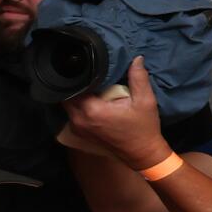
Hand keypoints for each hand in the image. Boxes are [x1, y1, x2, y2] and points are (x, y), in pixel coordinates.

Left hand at [64, 56, 170, 171]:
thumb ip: (138, 78)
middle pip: (67, 95)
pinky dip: (77, 105)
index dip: (80, 74)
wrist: (142, 153)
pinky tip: (90, 98)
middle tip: (89, 73)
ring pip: (67, 104)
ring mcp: (77, 128)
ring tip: (90, 84)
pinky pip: (71, 113)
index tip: (89, 65)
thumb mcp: (145, 100)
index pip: (75, 86)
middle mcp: (79, 120)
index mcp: (92, 110)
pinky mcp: (79, 132)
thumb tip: (136, 58)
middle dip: (76, 84)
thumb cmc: (144, 128)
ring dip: (76, 94)